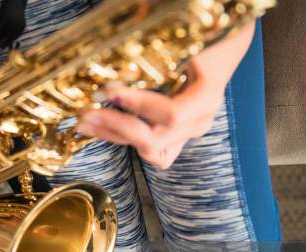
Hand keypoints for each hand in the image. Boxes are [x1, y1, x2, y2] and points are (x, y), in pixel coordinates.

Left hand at [77, 22, 254, 168]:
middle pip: (155, 141)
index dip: (140, 106)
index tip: (111, 92)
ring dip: (114, 136)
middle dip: (117, 127)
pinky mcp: (175, 138)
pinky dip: (124, 139)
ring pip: (148, 150)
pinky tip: (102, 127)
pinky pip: (149, 150)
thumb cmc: (205, 46)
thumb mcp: (188, 47)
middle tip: (88, 114)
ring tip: (86, 122)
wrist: (219, 55)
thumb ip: (163, 58)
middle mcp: (197, 123)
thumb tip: (124, 61)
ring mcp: (186, 134)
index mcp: (205, 101)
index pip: (172, 115)